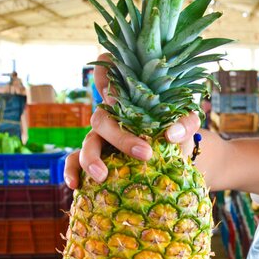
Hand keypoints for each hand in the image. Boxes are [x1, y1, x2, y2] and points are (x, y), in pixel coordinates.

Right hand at [63, 53, 202, 189]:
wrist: (176, 156)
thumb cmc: (177, 130)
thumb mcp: (186, 121)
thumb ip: (185, 122)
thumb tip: (172, 134)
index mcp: (130, 98)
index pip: (109, 73)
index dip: (104, 74)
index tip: (118, 91)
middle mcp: (110, 114)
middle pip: (102, 118)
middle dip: (120, 137)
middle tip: (144, 154)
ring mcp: (99, 135)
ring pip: (87, 141)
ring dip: (91, 158)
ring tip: (102, 176)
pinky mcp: (95, 156)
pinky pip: (75, 161)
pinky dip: (72, 171)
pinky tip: (75, 185)